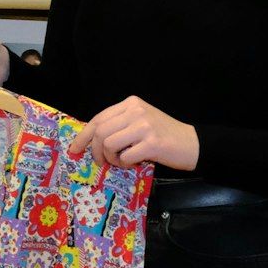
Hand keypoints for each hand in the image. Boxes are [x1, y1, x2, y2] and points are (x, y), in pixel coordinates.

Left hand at [72, 95, 199, 169]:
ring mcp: (144, 126)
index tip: (75, 149)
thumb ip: (119, 125)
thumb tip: (90, 140)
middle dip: (95, 151)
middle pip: (100, 132)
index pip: (99, 118)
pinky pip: (125, 157)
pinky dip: (125, 164)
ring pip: (108, 144)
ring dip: (111, 158)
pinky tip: (135, 163)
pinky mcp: (152, 143)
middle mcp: (136, 111)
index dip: (84, 136)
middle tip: (100, 162)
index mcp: (130, 103)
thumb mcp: (140, 121)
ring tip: (122, 161)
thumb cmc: (163, 135)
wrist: (192, 143)